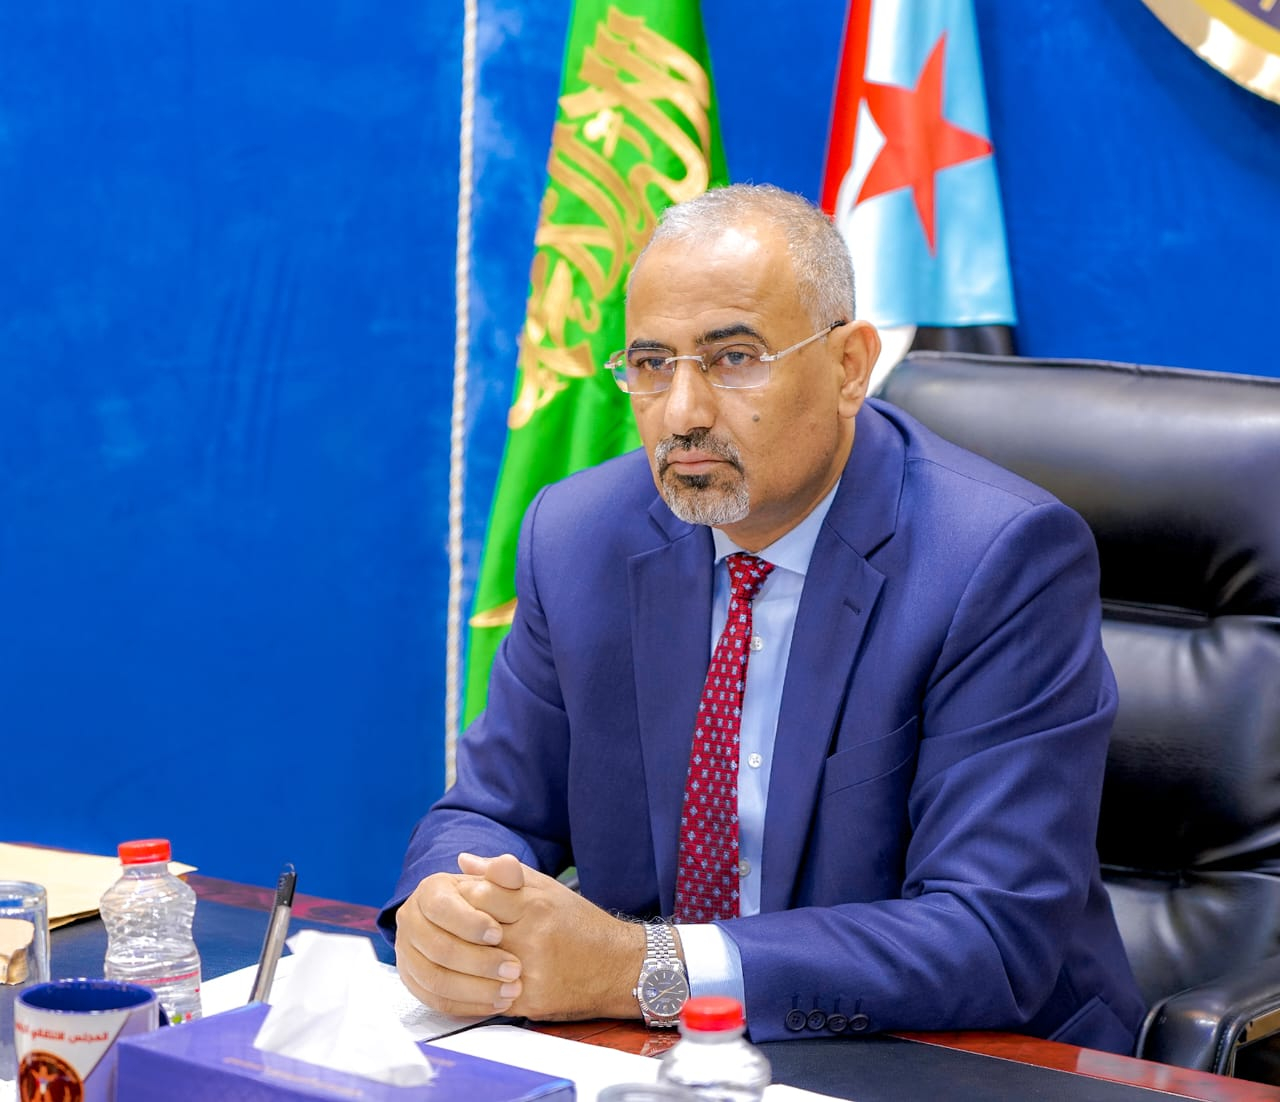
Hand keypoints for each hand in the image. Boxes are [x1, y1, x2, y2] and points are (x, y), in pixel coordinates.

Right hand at [394, 854, 526, 1018]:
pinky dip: (467, 1005)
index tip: (500, 934)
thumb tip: (507, 863)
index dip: (470, 923)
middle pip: (438, 948)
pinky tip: (496, 1002)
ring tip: (510, 991)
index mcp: (428, 891)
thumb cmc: (486, 900)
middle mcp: (410, 920)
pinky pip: (435, 1000)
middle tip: (514, 970)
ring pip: (436, 979)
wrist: (470, 924)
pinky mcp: (412, 981)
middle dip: (479, 962)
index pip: (442, 908)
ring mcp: (406, 953)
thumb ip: (505, 873)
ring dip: (476, 989)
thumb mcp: (497, 883)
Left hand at [455, 853, 645, 1021]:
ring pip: (474, 966)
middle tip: (449, 928)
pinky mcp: (530, 1001)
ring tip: (456, 954)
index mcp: (535, 904)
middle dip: (456, 928)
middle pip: (473, 930)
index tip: (458, 899)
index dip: (463, 897)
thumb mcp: (547, 888)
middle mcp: (532, 937)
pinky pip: (486, 997)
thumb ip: (504, 874)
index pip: (480, 894)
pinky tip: (466, 981)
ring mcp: (530, 971)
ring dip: (460, 962)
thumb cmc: (579, 924)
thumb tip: (463, 860)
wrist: (617, 967)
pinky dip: (471, 990)